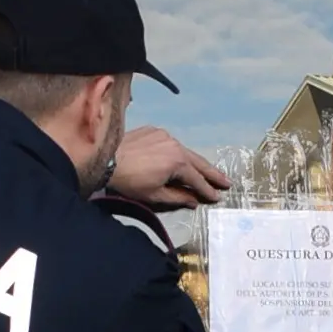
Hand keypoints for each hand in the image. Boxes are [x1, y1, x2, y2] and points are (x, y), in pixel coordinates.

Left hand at [109, 126, 230, 208]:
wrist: (105, 159)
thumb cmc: (130, 182)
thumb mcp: (155, 195)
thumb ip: (178, 197)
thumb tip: (194, 201)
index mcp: (178, 162)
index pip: (197, 179)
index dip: (208, 190)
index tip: (218, 197)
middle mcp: (176, 145)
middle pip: (198, 162)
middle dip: (212, 173)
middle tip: (226, 182)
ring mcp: (165, 135)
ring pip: (185, 151)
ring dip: (196, 162)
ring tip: (207, 171)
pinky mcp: (154, 130)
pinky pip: (170, 143)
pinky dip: (177, 152)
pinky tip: (180, 159)